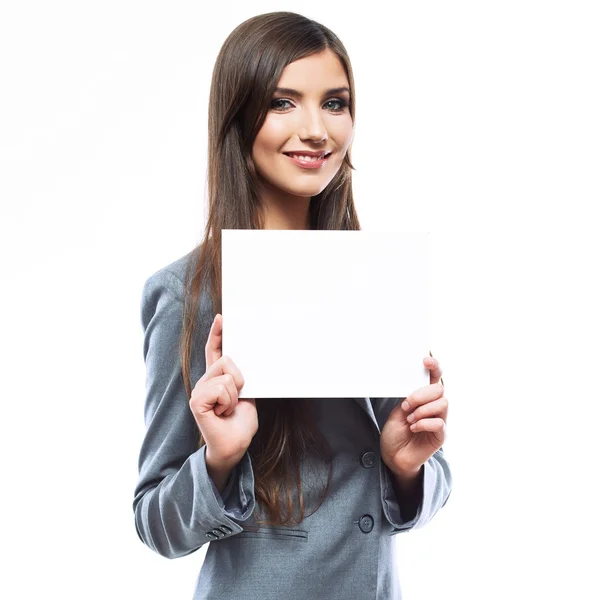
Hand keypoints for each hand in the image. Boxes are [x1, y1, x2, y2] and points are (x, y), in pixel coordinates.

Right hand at [188, 314, 257, 461]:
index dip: (217, 334)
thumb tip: (245, 362)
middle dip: (240, 381)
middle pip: (227, 360)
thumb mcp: (246, 395)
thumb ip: (241, 378)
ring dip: (234, 396)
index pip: (215, 351)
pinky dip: (227, 402)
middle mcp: (205, 381)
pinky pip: (220, 388)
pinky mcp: (197, 400)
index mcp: (216, 378)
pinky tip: (221, 413)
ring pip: (226, 376)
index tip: (222, 318)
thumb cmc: (239, 423)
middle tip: (235, 401)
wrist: (233, 447)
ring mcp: (198, 390)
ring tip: (228, 409)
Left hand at [380, 354, 447, 476]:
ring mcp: (440, 420)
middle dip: (420, 395)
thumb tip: (416, 384)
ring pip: (442, 403)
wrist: (393, 456)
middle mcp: (434, 407)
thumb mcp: (398, 410)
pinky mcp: (441, 435)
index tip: (426, 360)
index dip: (434, 366)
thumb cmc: (396, 433)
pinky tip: (413, 428)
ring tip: (410, 419)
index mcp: (424, 397)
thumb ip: (409, 398)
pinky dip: (424, 423)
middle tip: (406, 405)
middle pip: (439, 389)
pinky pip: (439, 423)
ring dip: (422, 410)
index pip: (435, 378)